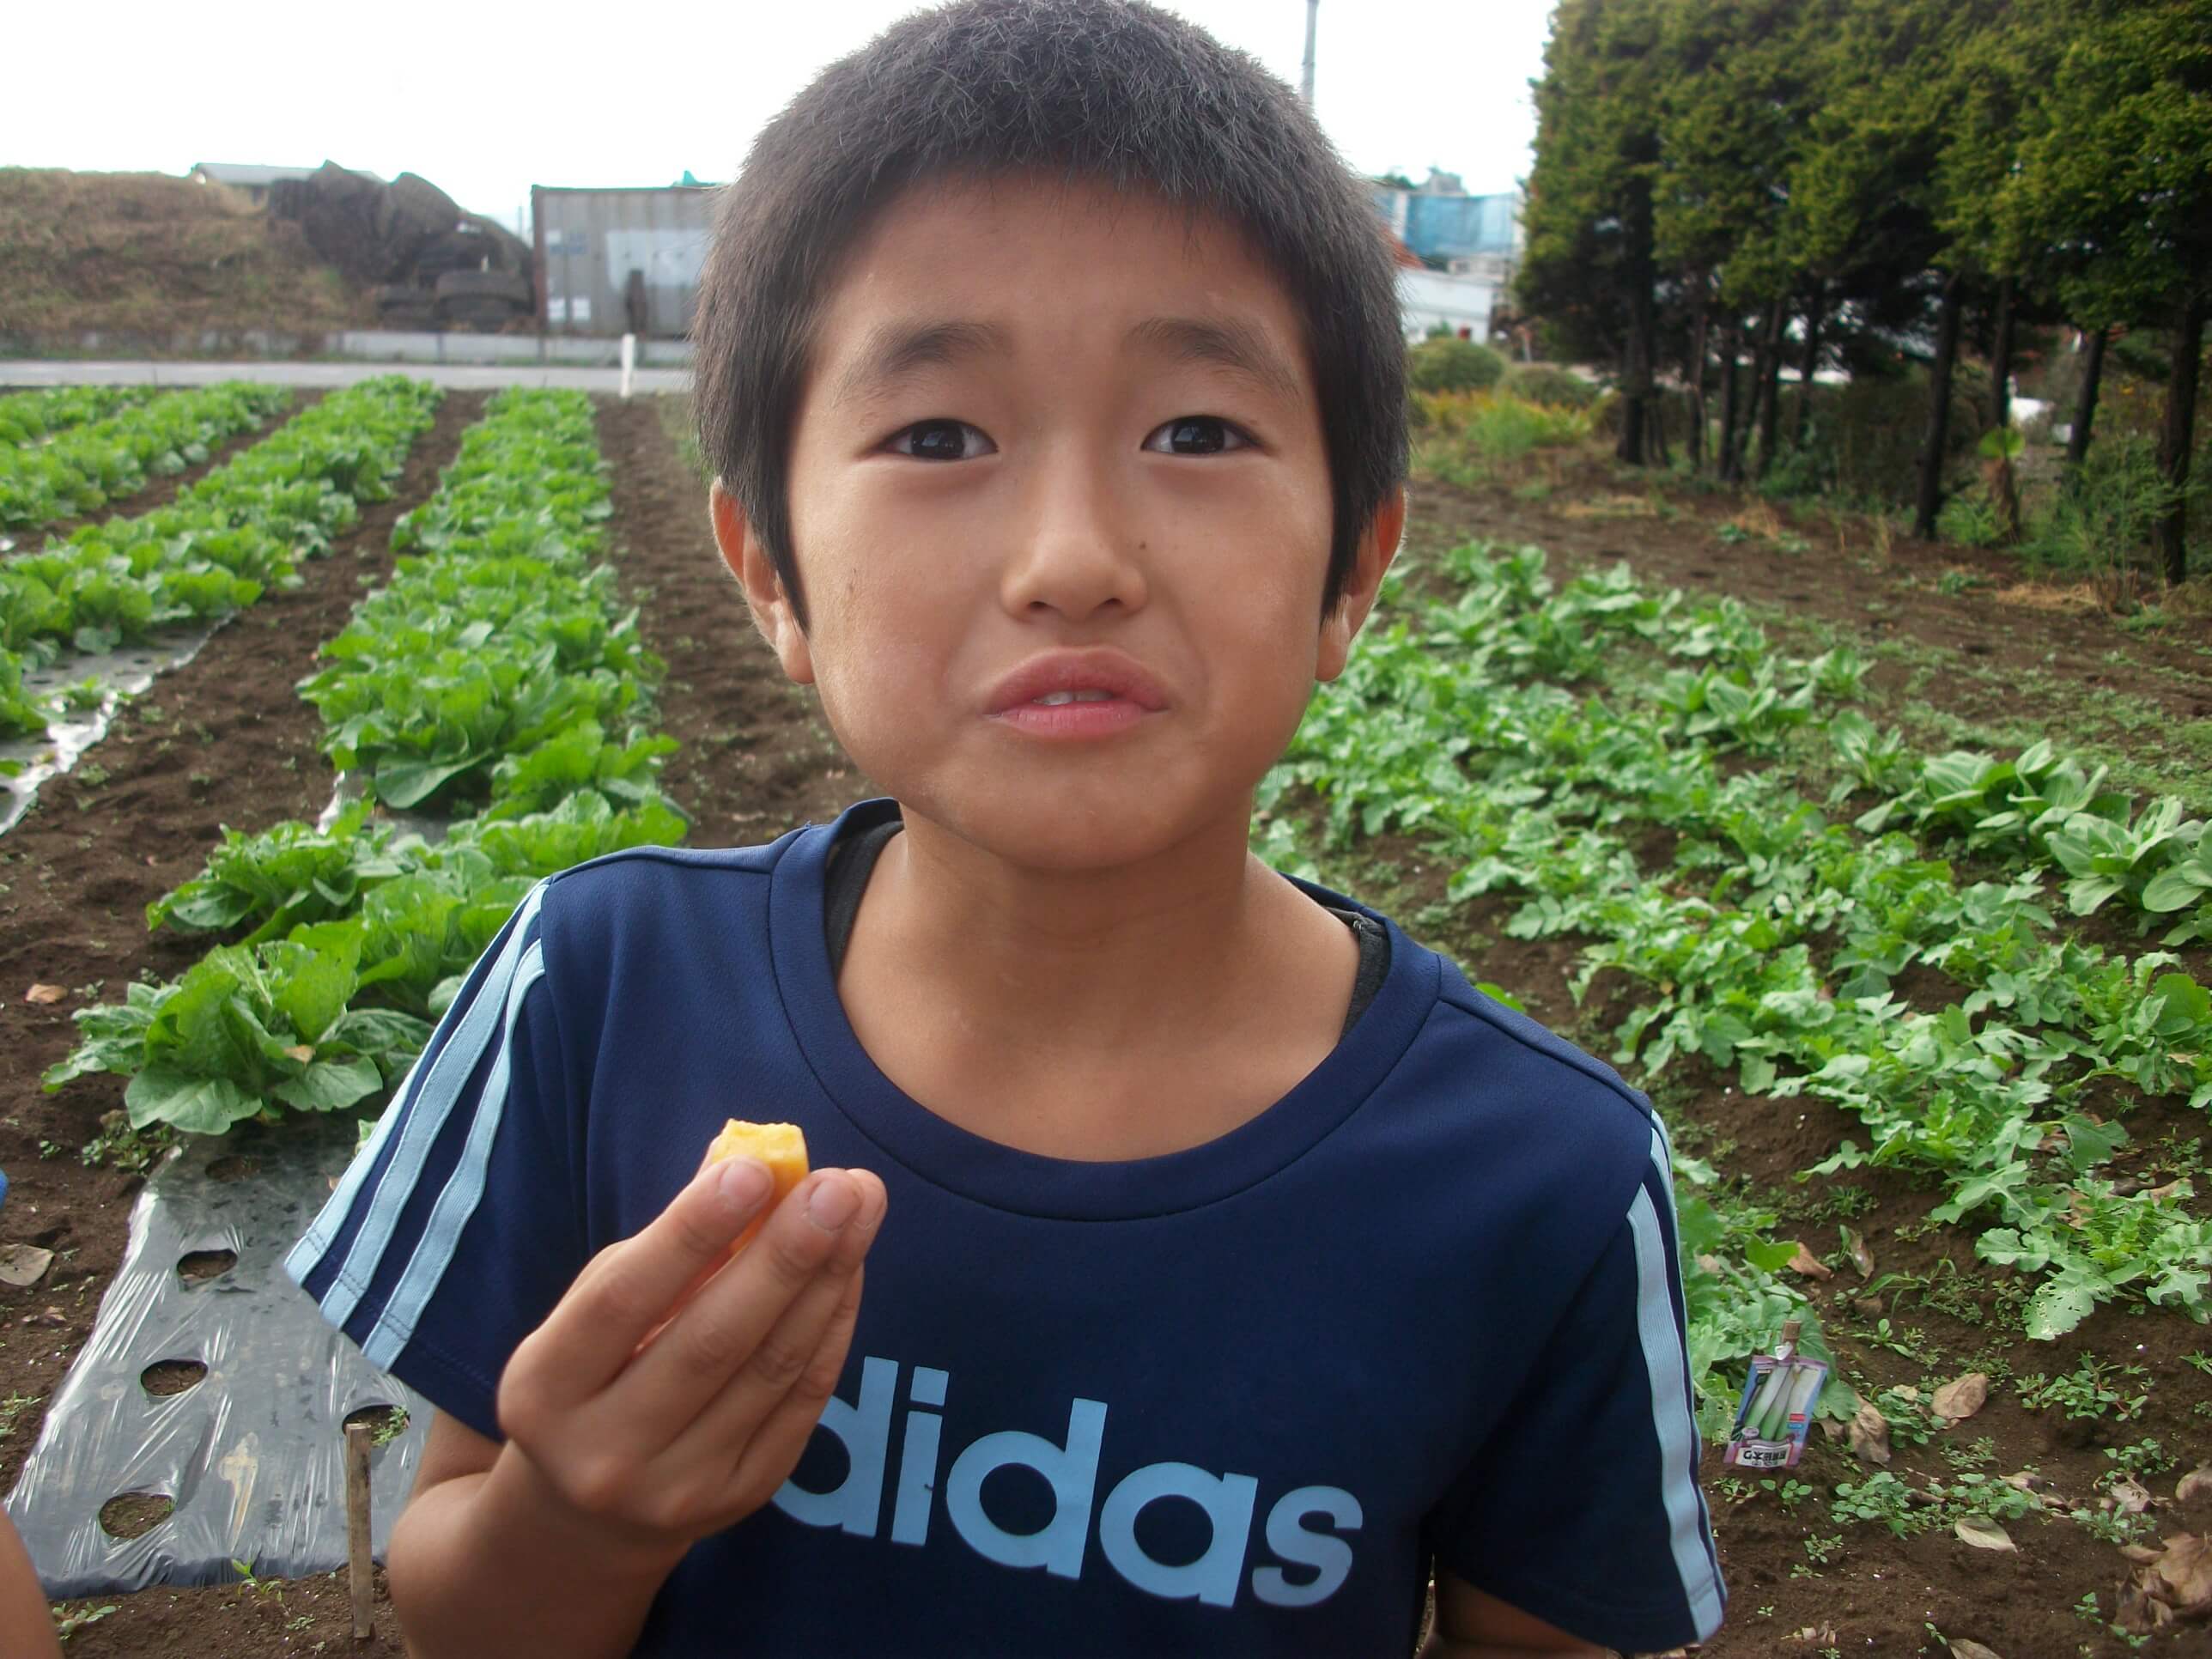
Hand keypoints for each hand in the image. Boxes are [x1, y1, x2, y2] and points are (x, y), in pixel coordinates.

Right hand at [491, 1154, 887, 1567]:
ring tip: (860, 1205)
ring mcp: (678, 1487)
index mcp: (545, 1390)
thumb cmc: (593, 1374)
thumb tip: (746, 1162)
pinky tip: (850, 1266)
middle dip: (784, 1255)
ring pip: (771, 1370)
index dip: (690, 1233)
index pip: (623, 1301)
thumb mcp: (594, 1311)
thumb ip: (664, 1245)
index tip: (753, 1169)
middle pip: (712, 1341)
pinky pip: (803, 1401)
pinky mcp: (740, 1496)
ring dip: (825, 1279)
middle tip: (838, 1186)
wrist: (587, 1513)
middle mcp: (605, 1452)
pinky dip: (833, 1325)